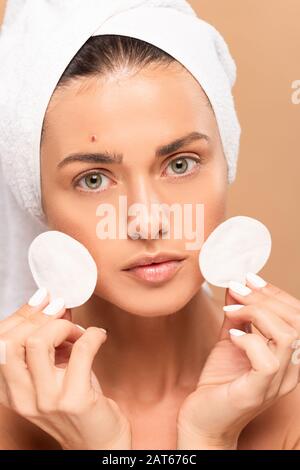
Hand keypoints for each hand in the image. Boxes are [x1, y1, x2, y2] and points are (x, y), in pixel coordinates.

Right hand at [0, 288, 130, 449]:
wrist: (99, 444)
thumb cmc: (77, 404)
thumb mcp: (54, 373)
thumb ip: (50, 343)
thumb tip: (54, 305)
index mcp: (11, 391)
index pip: (0, 344)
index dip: (20, 315)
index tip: (41, 299)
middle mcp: (23, 398)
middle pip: (13, 342)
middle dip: (39, 317)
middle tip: (60, 310)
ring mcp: (47, 401)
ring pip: (38, 343)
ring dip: (63, 326)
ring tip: (79, 331)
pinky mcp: (75, 400)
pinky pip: (81, 351)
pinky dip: (93, 334)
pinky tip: (99, 336)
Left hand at [177, 273, 299, 448]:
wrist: (201, 419)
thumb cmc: (219, 382)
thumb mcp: (230, 340)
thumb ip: (237, 315)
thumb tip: (237, 286)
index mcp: (286, 355)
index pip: (296, 317)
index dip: (276, 293)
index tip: (250, 278)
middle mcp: (288, 370)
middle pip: (296, 322)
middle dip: (266, 298)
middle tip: (239, 289)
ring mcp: (276, 382)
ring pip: (287, 336)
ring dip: (257, 313)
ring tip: (231, 310)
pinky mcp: (257, 391)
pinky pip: (267, 359)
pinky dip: (249, 340)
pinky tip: (232, 335)